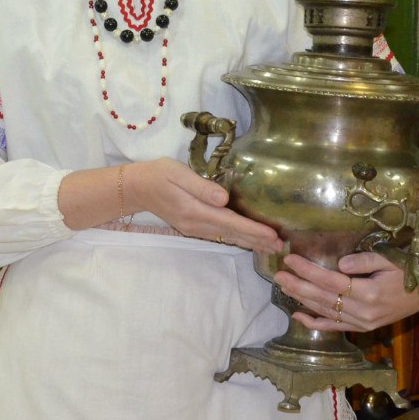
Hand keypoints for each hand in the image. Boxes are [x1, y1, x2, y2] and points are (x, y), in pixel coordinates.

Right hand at [128, 157, 282, 253]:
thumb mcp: (177, 173)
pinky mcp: (193, 227)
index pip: (230, 222)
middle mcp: (197, 224)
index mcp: (195, 211)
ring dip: (249, 242)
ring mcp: (194, 228)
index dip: (253, 229)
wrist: (137, 188)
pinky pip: (220, 235)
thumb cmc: (158, 175)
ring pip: (227, 237)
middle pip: (232, 234)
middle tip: (281, 246)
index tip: (272, 235)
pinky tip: (247, 240)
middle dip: (257, 240)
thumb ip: (201, 187)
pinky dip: (237, 238)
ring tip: (270, 246)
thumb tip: (224, 199)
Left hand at [273, 250, 418, 332]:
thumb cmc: (409, 270)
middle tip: (278, 274)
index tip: (290, 259)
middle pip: (323, 297)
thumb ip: (365, 261)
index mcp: (370, 292)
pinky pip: (335, 326)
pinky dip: (315, 323)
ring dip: (302, 300)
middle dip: (298, 285)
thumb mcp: (390, 259)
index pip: (330, 281)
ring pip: (326, 311)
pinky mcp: (364, 328)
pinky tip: (298, 316)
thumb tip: (340, 264)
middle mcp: (364, 311)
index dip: (308, 270)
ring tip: (284, 287)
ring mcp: (363, 322)